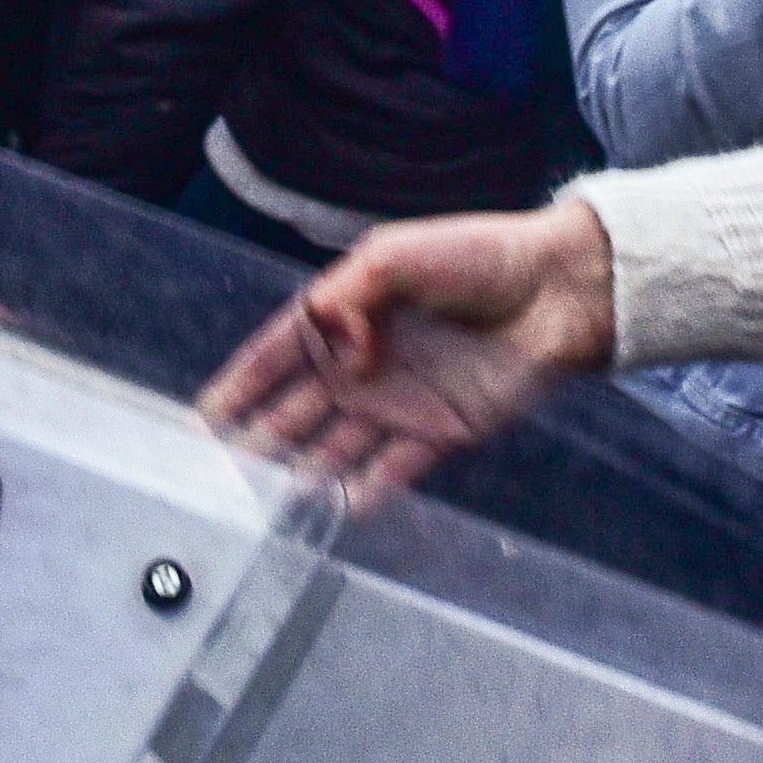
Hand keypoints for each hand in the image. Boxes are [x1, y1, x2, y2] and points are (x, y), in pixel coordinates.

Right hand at [204, 201, 619, 499]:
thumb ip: (350, 296)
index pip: (277, 357)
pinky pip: (395, 469)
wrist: (558, 289)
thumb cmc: (478, 257)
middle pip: (296, 411)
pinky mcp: (441, 431)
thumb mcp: (397, 254)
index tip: (203, 418)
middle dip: (258, 441)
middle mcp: (363, 366)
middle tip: (220, 474)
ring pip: (336, 448)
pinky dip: (368, 489)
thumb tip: (333, 351)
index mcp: (346, 317)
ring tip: (267, 501)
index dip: (240, 386)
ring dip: (302, 473)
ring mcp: (400, 402)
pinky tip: (338, 507)